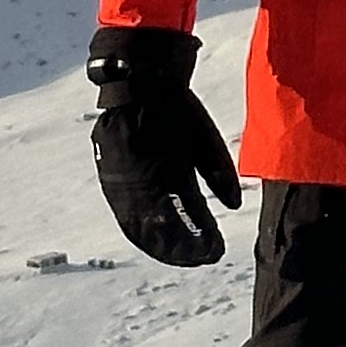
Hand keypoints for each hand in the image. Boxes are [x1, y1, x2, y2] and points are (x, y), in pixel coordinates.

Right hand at [87, 24, 242, 265]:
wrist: (136, 87)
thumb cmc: (177, 112)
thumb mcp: (205, 139)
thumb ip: (219, 174)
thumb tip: (233, 206)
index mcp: (172, 172)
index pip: (191, 217)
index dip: (204, 238)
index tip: (217, 252)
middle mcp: (146, 185)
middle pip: (166, 232)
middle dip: (185, 250)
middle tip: (203, 259)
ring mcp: (125, 187)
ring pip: (144, 231)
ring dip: (163, 249)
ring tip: (183, 258)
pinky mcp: (112, 186)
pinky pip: (126, 221)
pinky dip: (142, 237)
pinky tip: (156, 245)